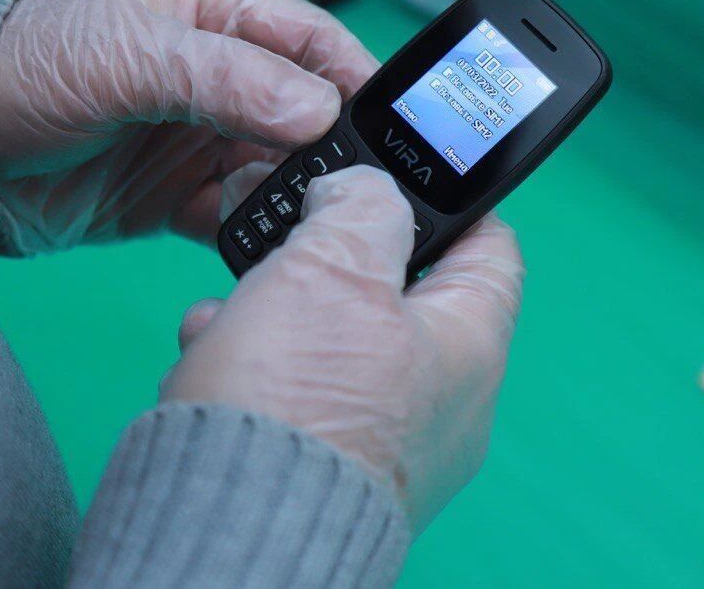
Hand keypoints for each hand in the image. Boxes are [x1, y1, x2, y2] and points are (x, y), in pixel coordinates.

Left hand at [0, 0, 376, 251]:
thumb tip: (317, 110)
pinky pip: (233, 215)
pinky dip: (251, 232)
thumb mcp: (131, 54)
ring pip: (275, 169)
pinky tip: (261, 246)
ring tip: (305, 220)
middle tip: (358, 186)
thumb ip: (226, 79)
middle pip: (304, 111)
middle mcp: (216, 78)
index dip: (354, 75)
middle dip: (332, 148)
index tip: (393, 119)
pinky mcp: (172, 197)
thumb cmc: (25, 61)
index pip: (308, 38)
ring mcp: (195, 139)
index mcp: (213, 15)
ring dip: (292, 195)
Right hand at [163, 165, 524, 532]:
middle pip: (396, 290)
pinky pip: (295, 389)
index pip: (490, 248)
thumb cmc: (297, 409)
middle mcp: (438, 401)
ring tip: (234, 307)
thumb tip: (361, 191)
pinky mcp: (322, 464)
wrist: (224, 530)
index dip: (448, 200)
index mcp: (469, 347)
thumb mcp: (333, 267)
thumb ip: (360, 206)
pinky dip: (253, 363)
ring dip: (276, 307)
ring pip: (331, 337)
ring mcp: (382, 439)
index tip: (403, 174)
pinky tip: (213, 355)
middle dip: (330, 256)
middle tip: (293, 234)